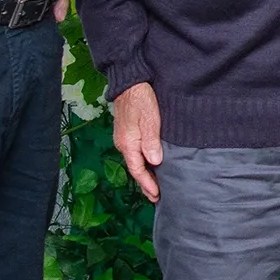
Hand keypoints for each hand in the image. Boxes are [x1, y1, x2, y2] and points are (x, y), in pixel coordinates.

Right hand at [112, 81, 163, 202]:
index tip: (156, 196)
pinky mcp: (128, 132)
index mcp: (128, 143)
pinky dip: (142, 163)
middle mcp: (123, 143)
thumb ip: (151, 141)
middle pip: (135, 168)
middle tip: (155, 197)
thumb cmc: (141, 98)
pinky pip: (135, 153)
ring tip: (154, 186)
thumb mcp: (149, 119)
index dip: (147, 183)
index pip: (138, 169)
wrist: (130, 81)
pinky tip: (149, 165)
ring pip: (135, 161)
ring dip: (144, 174)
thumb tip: (155, 162)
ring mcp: (124, 138)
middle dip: (145, 183)